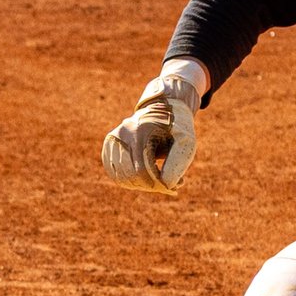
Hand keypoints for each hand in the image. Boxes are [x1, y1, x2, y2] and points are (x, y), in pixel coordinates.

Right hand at [101, 72, 199, 193]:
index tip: (173, 189)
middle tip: (169, 186)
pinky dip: (128, 179)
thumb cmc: (177, 125)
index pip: (142, 170)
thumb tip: (166, 185)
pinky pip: (113, 171)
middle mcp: (122, 134)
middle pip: (130, 175)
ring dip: (141, 184)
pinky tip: (144, 177)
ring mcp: (113, 137)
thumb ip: (178, 163)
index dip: (157, 184)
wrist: (164, 106)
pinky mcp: (109, 142)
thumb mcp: (186, 141)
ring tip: (159, 179)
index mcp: (141, 132)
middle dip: (151, 186)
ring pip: (120, 176)